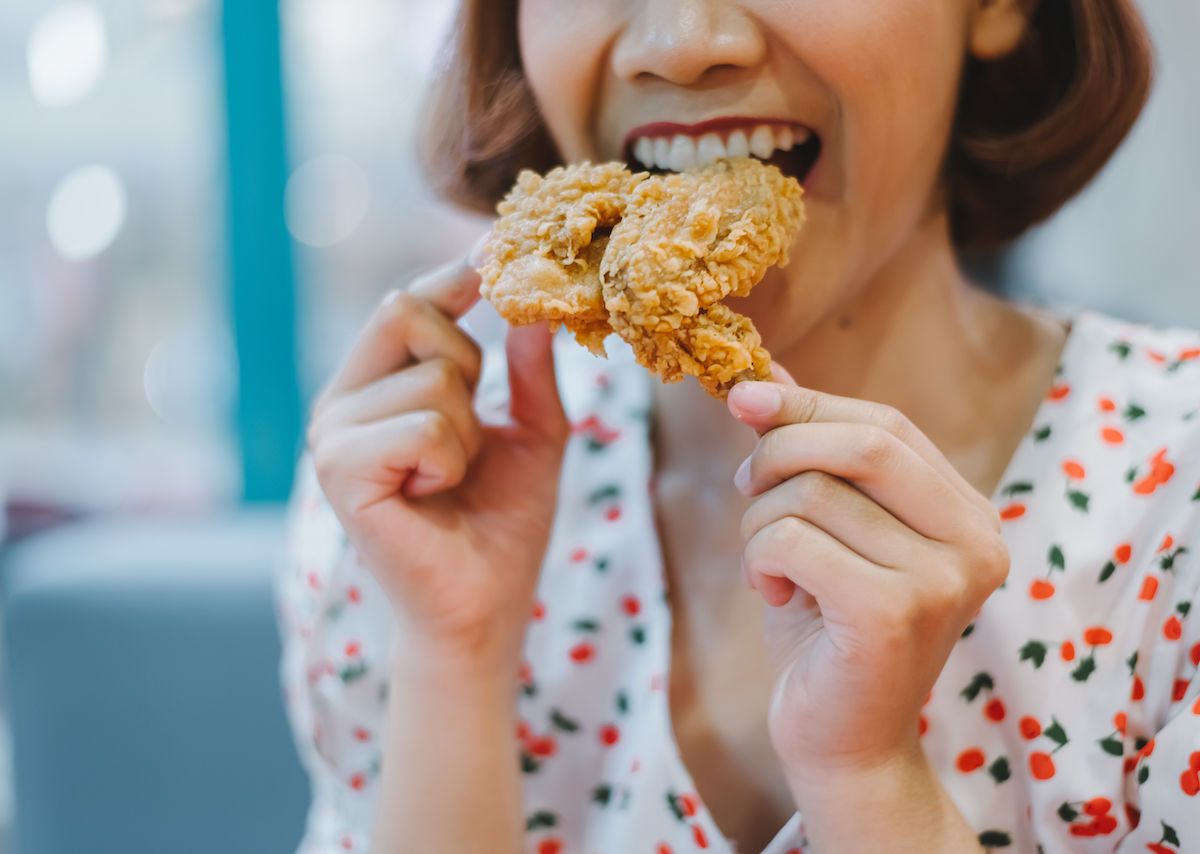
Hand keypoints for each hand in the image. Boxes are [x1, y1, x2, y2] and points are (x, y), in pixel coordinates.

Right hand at [307, 251, 568, 665]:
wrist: (483, 609)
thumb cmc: (501, 524)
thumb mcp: (532, 432)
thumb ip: (530, 368)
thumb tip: (538, 302)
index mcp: (377, 387)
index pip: (407, 301)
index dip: (453, 274)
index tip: (500, 245)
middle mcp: (342, 402)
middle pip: (406, 310)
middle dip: (467, 364)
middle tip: (474, 432)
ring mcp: (333, 435)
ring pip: (431, 376)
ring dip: (471, 432)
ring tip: (453, 479)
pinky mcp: (340, 471)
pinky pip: (424, 424)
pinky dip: (452, 460)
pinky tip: (433, 496)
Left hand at [726, 366, 1008, 784]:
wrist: (841, 739)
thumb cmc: (827, 627)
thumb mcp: (822, 526)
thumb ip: (805, 450)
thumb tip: (760, 372)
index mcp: (968, 515)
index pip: (887, 423)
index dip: (809, 402)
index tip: (742, 396)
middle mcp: (975, 543)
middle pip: (862, 442)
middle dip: (780, 451)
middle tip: (744, 488)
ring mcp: (942, 580)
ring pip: (812, 493)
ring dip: (759, 521)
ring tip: (765, 566)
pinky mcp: (893, 614)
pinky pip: (792, 540)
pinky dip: (758, 559)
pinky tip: (771, 594)